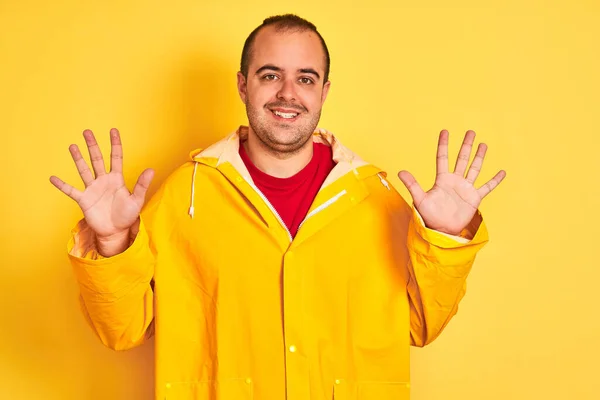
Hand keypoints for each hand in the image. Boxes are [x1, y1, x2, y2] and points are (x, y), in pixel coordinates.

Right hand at [50, 128, 153, 255]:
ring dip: (78, 159)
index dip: (115, 144)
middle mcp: (103, 180)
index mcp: (117, 179)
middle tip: (87, 132)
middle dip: (92, 145)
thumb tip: (151, 169)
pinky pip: (71, 190)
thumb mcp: (137, 200)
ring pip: (84, 170)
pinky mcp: (84, 200)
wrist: (116, 232)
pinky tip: (52, 178)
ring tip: (72, 146)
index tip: (113, 130)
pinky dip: (62, 185)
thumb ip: (142, 185)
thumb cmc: (127, 215)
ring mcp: (92, 189)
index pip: (116, 157)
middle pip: (97, 159)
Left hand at [398, 130, 504, 235]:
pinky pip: (487, 187)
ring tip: (483, 144)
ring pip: (474, 169)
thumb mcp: (420, 199)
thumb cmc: (429, 216)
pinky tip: (502, 172)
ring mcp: (465, 188)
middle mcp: (455, 181)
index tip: (445, 132)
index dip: (443, 145)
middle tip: (470, 132)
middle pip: (461, 159)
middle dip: (466, 145)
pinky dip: (495, 180)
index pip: (443, 158)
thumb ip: (412, 185)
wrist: (442, 230)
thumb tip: (400, 172)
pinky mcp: (474, 198)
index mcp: (442, 179)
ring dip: (479, 157)